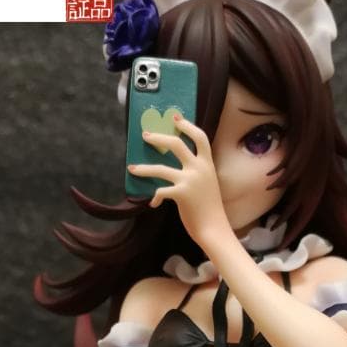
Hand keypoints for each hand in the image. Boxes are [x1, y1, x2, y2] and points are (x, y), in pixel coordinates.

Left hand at [128, 115, 230, 248]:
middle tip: (146, 136)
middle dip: (159, 137)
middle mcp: (199, 168)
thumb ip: (197, 172)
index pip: (200, 137)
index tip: (175, 117)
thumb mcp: (208, 184)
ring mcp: (189, 180)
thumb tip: (177, 168)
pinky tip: (153, 203)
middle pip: (176, 144)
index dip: (187, 126)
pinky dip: (155, 197)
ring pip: (160, 168)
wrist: (214, 229)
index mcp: (207, 164)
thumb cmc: (210, 209)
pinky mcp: (181, 194)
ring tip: (132, 168)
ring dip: (144, 168)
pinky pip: (160, 191)